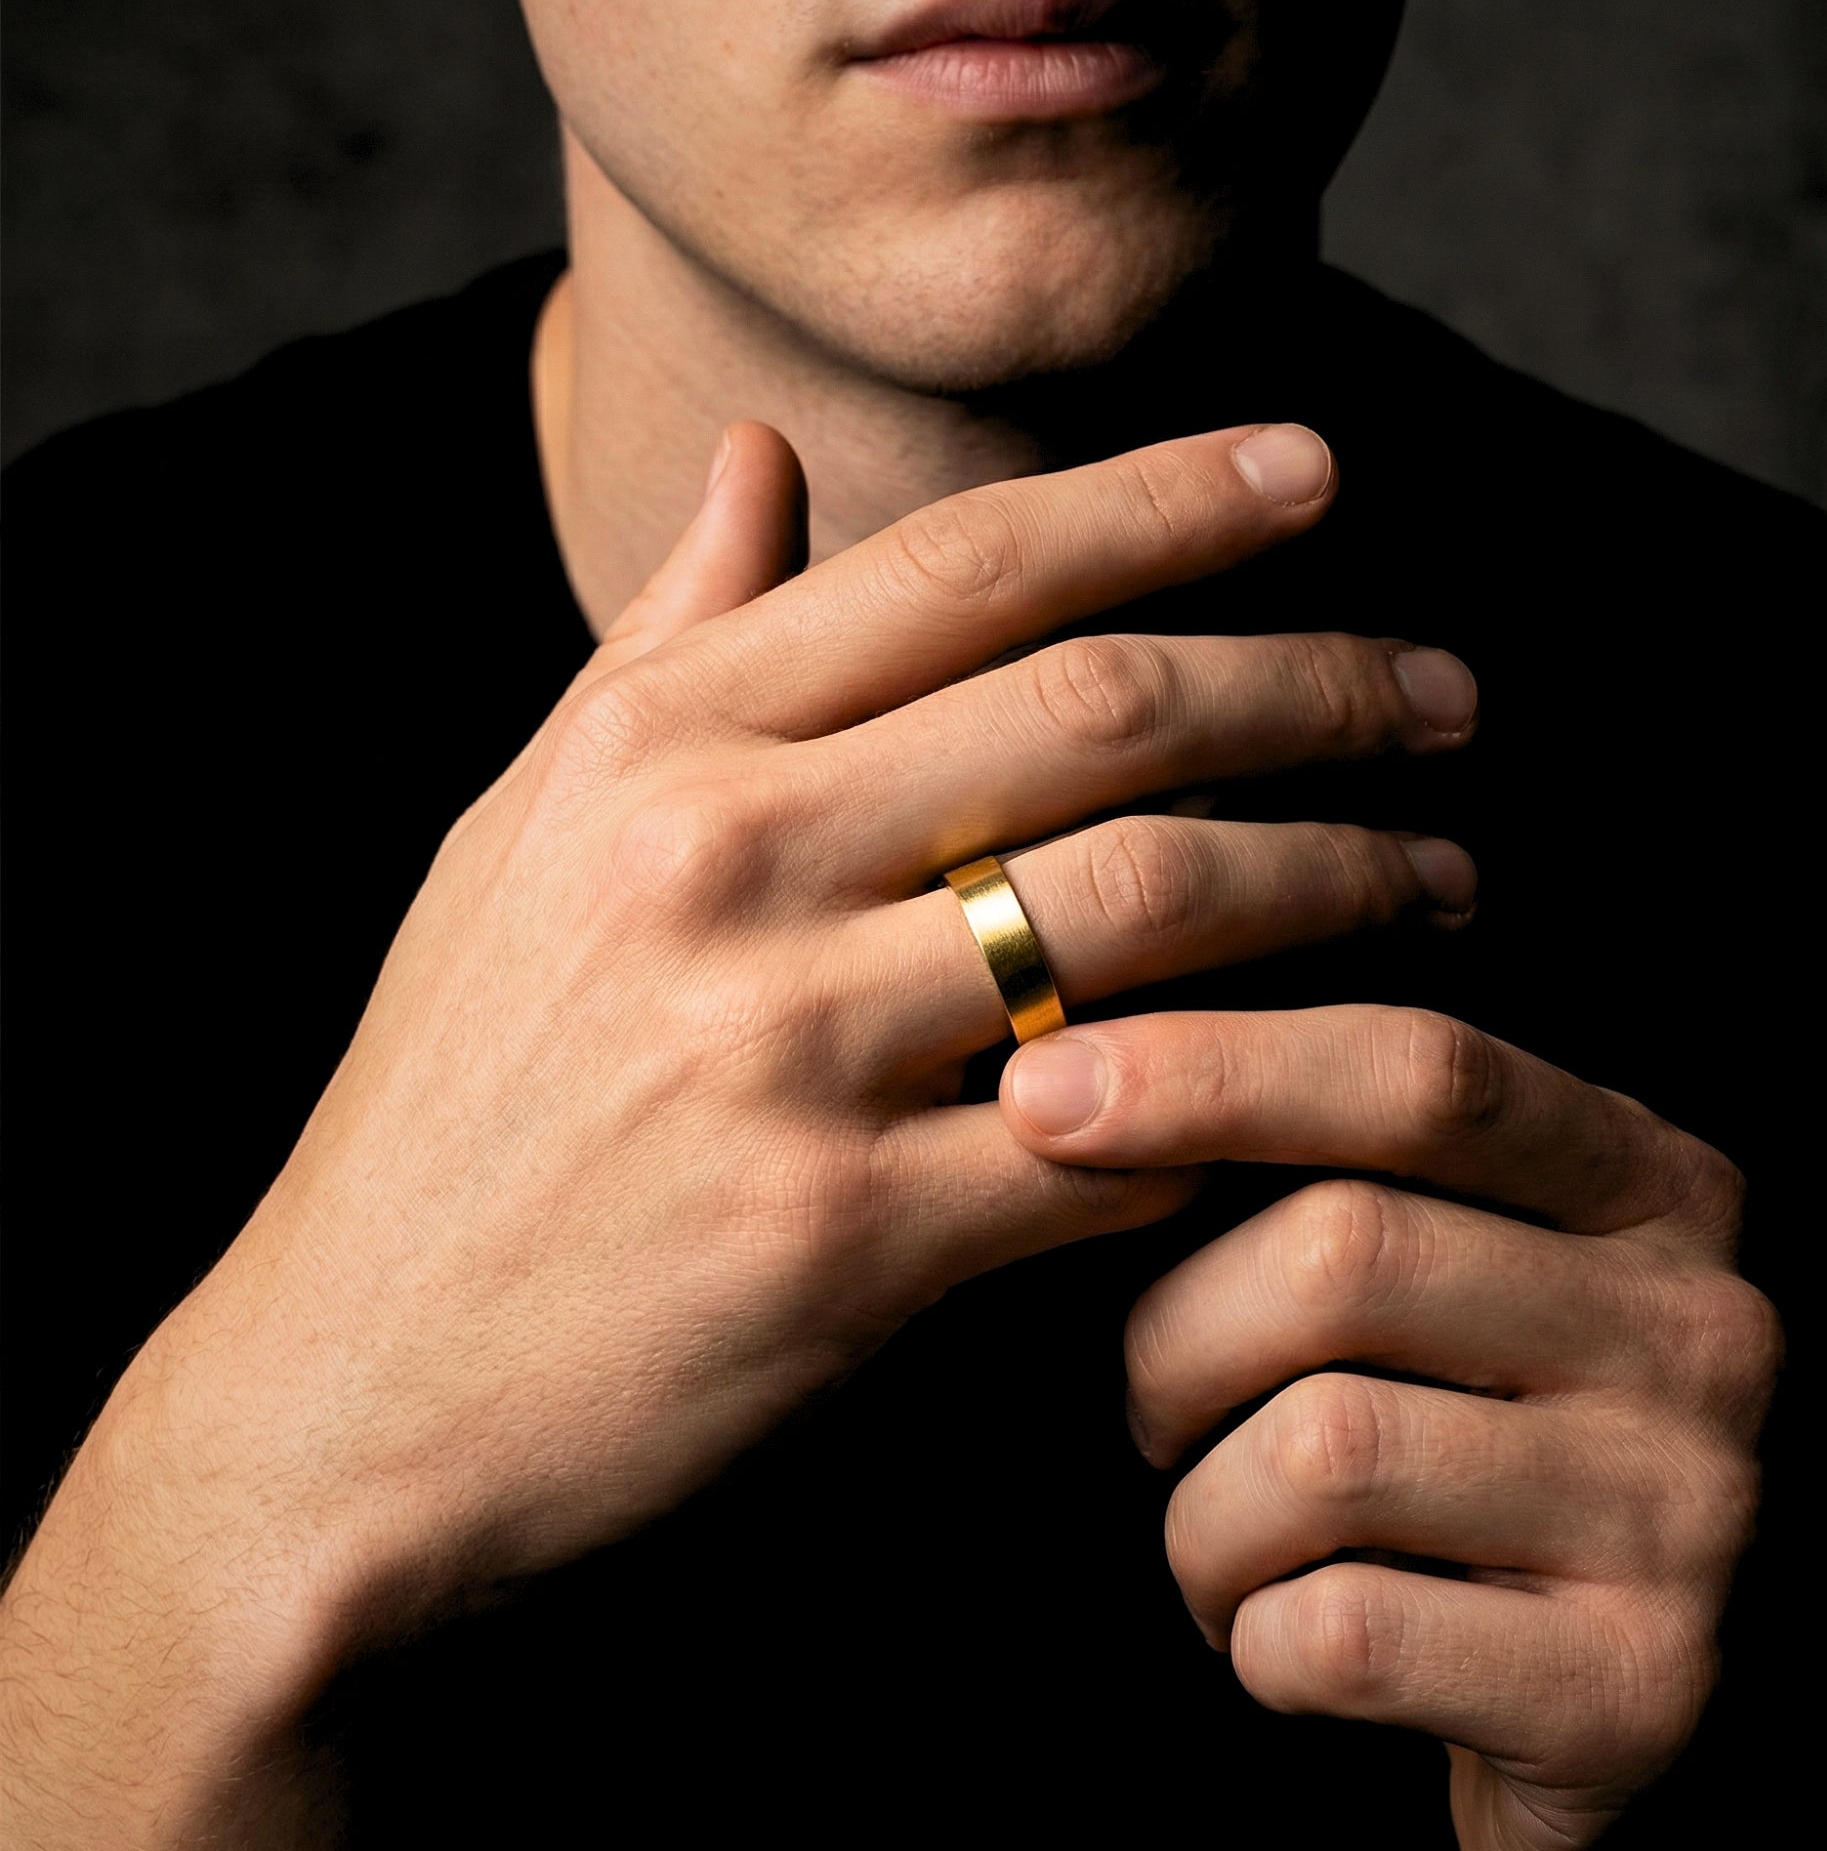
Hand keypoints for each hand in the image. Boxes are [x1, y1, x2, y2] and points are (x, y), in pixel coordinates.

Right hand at [1, 422, 1480, 1850]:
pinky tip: (1341, 1075)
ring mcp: (782, 1055)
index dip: (1170, 498)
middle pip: (1100, 713)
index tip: (1320, 469)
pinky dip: (1254, 1098)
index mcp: (653, 750)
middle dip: (1319, 684)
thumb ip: (660, 639)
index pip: (963, 564)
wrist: (350, 1395)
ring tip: (1449, 874)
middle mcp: (719, 867)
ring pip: (1149, 911)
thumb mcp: (518, 837)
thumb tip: (764, 455)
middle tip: (1453, 695)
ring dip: (1338, 880)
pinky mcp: (843, 1245)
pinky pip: (1122, 1138)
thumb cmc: (452, 1104)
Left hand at [1000, 1005, 1778, 1850]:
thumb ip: (1325, 1160)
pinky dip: (1253, 1640)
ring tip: (1227, 1546)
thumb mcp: (1440, 1267)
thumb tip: (1071, 1076)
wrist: (1606, 1710)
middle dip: (1173, 1340)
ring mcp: (1691, 1510)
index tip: (1037, 1093)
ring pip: (1319, 1450)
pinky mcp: (1638, 1687)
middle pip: (1341, 1253)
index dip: (1210, 1068)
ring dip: (1202, 1517)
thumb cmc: (1460, 1443)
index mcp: (1649, 1180)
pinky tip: (1286, 1638)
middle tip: (1154, 1411)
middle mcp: (1703, 1324)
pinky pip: (1339, 1633)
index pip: (1420, 1073)